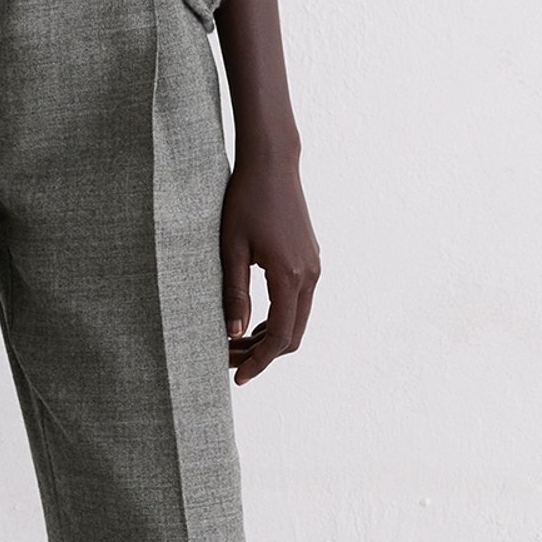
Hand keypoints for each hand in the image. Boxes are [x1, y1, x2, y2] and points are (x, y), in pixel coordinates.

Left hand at [220, 143, 320, 383]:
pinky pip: (299, 302)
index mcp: (289, 276)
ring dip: (270, 338)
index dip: (258, 362)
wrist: (272, 163)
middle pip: (293, 336)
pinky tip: (251, 320)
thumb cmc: (244, 200)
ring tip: (235, 342)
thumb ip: (233, 293)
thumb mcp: (229, 248)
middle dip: (262, 355)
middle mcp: (309, 275)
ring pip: (297, 320)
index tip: (236, 378)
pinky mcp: (310, 260)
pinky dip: (278, 319)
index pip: (280, 337)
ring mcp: (313, 267)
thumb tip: (233, 335)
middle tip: (228, 361)